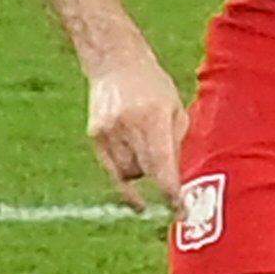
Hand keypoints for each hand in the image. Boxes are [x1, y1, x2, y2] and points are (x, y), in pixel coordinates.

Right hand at [83, 50, 189, 208]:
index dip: (170, 192)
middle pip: (145, 171)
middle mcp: (128, 127)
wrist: (116, 62)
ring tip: (148, 154)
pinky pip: (111, 168)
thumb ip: (177, 142)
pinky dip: (125, 178)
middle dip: (161, 186)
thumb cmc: (154, 86)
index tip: (179, 211)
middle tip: (174, 200)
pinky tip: (134, 196)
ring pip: (127, 172)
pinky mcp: (95, 134)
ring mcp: (107, 131)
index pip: (162, 165)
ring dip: (142, 175)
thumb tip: (176, 179)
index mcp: (154, 118)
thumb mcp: (176, 109)